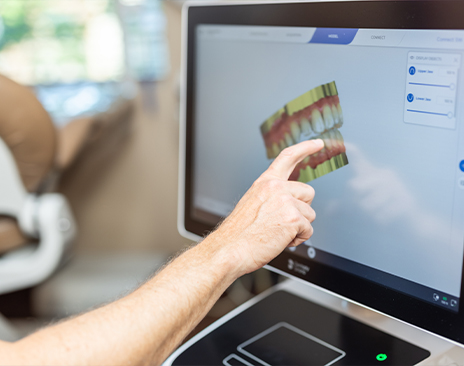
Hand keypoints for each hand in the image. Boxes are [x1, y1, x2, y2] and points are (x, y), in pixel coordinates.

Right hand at [209, 139, 323, 275]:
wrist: (229, 249)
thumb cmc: (238, 233)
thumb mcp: (252, 205)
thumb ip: (272, 198)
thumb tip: (292, 204)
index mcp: (265, 183)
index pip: (287, 157)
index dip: (305, 148)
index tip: (318, 143)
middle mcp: (276, 188)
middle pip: (308, 193)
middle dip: (301, 209)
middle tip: (281, 222)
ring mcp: (285, 201)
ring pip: (310, 214)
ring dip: (298, 227)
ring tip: (276, 233)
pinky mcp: (293, 218)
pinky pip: (308, 230)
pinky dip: (297, 239)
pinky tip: (280, 240)